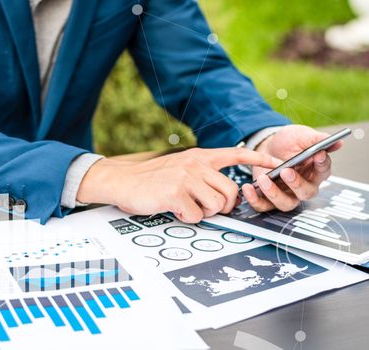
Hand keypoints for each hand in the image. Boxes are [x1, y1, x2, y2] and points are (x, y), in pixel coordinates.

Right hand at [77, 147, 279, 222]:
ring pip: (217, 204)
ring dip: (203, 212)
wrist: (122, 181)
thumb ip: (200, 174)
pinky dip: (186, 218)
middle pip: (230, 191)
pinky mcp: (177, 193)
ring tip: (186, 207)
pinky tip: (173, 209)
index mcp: (198, 156)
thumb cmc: (150, 179)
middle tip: (205, 207)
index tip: (274, 164)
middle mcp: (195, 164)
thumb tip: (222, 194)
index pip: (235, 154)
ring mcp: (186, 177)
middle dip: (222, 206)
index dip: (257, 160)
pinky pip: (196, 215)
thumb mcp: (178, 167)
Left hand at [242, 124, 342, 211]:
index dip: (322, 164)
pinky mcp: (268, 198)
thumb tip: (337, 142)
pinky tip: (247, 188)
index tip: (317, 155)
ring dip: (274, 193)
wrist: (267, 146)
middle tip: (286, 171)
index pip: (323, 171)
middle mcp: (303, 187)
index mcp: (316, 171)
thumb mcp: (301, 136)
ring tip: (263, 178)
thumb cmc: (288, 143)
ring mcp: (286, 195)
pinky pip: (263, 206)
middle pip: (306, 193)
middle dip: (296, 183)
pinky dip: (255, 199)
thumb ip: (316, 139)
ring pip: (285, 203)